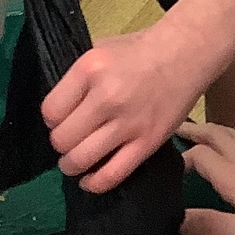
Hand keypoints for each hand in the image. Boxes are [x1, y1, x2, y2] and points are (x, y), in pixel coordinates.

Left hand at [42, 25, 201, 190]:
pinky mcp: (147, 143)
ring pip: (80, 160)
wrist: (184, 54)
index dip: (52, 119)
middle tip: (70, 138)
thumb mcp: (99, 51)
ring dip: (71, 165)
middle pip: (62, 139)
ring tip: (75, 160)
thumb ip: (77, 81)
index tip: (61, 119)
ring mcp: (128, 123)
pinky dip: (94, 183)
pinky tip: (89, 179)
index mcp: (90, 70)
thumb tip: (57, 112)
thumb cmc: (138, 51)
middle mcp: (106, 97)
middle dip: (61, 143)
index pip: (50, 111)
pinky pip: (112, 175)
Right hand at [178, 121, 234, 234]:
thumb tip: (174, 218)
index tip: (159, 169)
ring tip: (189, 132)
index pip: (197, 155)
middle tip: (167, 131)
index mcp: (233, 175)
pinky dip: (224, 136)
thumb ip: (211, 225)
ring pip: (228, 132)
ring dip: (207, 130)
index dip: (177, 159)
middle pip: (212, 134)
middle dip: (189, 131)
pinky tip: (225, 147)